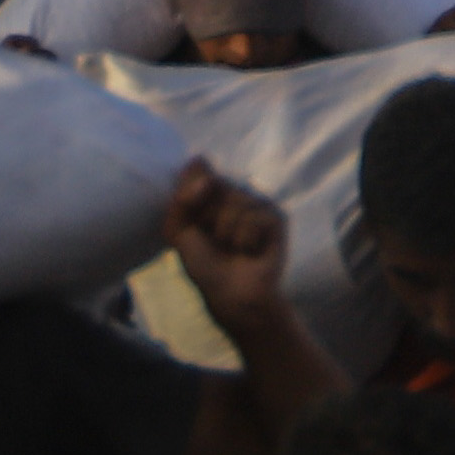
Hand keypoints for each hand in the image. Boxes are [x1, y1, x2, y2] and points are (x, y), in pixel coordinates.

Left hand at [162, 161, 296, 318]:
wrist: (230, 294)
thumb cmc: (204, 265)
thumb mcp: (178, 231)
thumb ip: (182, 196)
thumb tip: (200, 160)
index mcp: (212, 193)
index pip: (200, 170)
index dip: (193, 191)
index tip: (191, 215)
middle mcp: (236, 192)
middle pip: (217, 184)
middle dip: (208, 217)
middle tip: (214, 240)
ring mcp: (258, 203)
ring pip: (236, 202)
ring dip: (226, 233)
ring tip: (232, 249)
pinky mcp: (276, 217)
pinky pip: (255, 217)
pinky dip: (245, 240)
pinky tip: (249, 252)